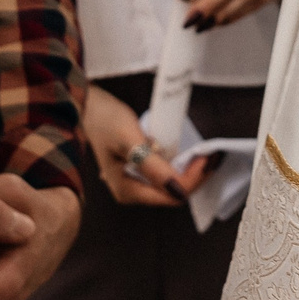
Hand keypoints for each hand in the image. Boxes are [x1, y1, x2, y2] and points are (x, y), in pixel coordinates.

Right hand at [81, 82, 205, 207]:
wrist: (86, 105)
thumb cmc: (105, 121)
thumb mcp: (129, 141)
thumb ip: (152, 167)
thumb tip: (177, 189)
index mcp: (128, 191)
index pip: (171, 194)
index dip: (193, 179)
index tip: (208, 157)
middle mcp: (132, 192)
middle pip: (173, 193)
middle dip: (195, 176)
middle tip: (212, 154)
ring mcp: (135, 181)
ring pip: (171, 184)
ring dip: (189, 171)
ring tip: (205, 154)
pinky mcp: (139, 169)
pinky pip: (166, 174)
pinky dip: (180, 164)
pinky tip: (188, 153)